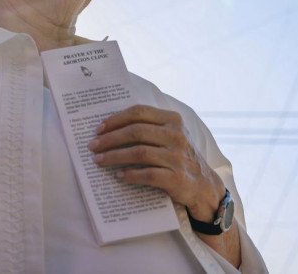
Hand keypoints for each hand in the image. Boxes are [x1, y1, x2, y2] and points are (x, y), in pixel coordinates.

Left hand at [87, 104, 224, 221]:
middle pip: (135, 132)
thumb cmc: (179, 157)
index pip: (139, 112)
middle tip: (93, 146)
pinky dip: (130, 174)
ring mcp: (178, 157)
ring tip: (99, 161)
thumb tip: (110, 126)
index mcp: (173, 120)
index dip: (116, 119)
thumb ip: (149, 127)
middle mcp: (177, 136)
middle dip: (110, 139)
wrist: (204, 185)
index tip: (99, 128)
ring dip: (114, 156)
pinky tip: (119, 176)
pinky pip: (148, 174)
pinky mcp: (177, 178)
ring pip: (138, 153)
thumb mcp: (170, 135)